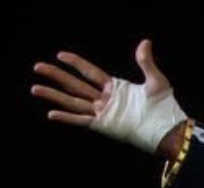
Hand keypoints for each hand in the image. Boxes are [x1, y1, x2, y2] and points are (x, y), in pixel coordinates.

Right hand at [32, 40, 184, 156]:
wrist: (168, 129)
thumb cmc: (164, 106)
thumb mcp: (156, 81)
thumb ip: (146, 62)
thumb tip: (145, 42)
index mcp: (115, 88)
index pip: (90, 73)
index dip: (76, 63)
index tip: (60, 55)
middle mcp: (105, 100)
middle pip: (75, 85)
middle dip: (56, 76)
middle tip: (38, 67)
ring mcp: (103, 113)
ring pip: (73, 102)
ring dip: (54, 95)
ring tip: (35, 88)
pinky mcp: (104, 126)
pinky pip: (81, 120)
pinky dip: (67, 117)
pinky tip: (51, 113)